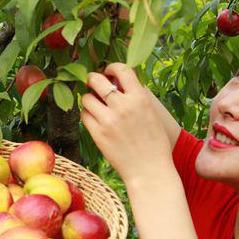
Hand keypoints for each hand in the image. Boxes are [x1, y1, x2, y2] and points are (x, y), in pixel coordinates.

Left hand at [81, 63, 173, 186]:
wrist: (150, 170)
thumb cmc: (154, 143)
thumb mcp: (151, 113)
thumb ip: (135, 97)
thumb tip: (117, 82)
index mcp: (140, 99)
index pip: (122, 69)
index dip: (111, 67)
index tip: (108, 71)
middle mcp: (123, 106)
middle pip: (97, 80)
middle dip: (93, 79)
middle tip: (93, 83)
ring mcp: (108, 120)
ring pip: (86, 98)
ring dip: (88, 98)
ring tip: (95, 105)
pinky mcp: (98, 134)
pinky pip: (84, 115)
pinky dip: (87, 114)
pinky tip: (94, 118)